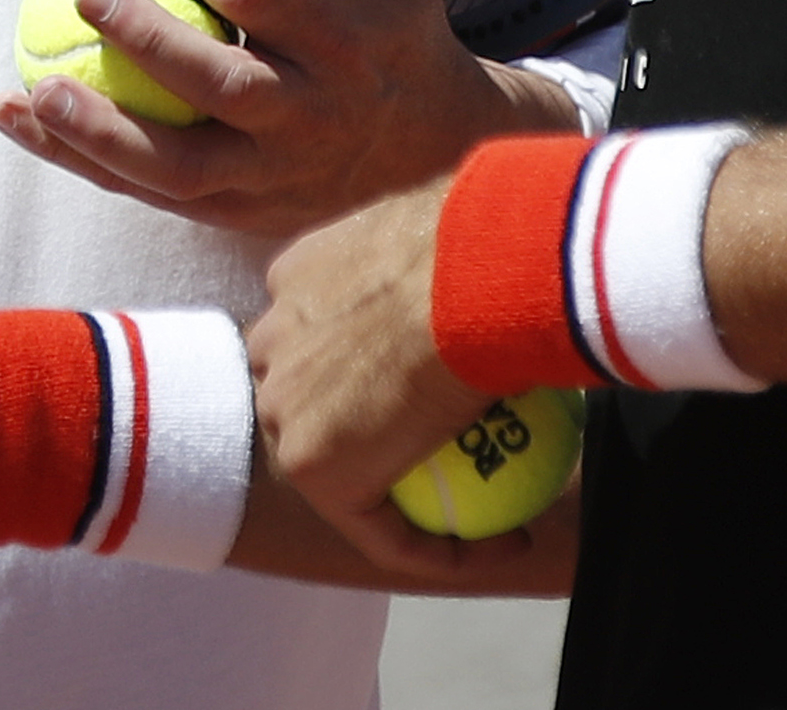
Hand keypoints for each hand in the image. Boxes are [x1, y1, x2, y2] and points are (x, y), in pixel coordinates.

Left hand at [0, 0, 581, 234]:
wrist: (432, 159)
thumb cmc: (398, 31)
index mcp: (345, 46)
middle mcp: (307, 119)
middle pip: (221, 88)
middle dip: (150, 41)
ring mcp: (268, 178)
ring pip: (176, 166)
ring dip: (98, 131)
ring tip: (31, 87)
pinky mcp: (232, 214)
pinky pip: (146, 191)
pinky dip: (79, 159)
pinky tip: (17, 117)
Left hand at [249, 175, 513, 573]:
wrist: (479, 274)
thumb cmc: (488, 249)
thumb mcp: (459, 237)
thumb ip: (454, 265)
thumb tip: (511, 276)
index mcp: (298, 276)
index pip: (323, 335)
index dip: (378, 371)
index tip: (456, 390)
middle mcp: (275, 337)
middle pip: (313, 400)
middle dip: (375, 435)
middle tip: (459, 457)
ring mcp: (282, 402)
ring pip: (339, 468)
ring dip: (408, 499)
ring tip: (491, 516)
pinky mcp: (310, 464)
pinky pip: (380, 526)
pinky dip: (440, 549)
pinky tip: (504, 547)